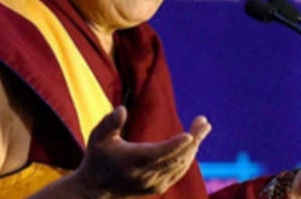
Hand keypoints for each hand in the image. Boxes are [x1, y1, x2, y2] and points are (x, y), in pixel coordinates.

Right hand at [73, 106, 210, 198]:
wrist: (95, 191)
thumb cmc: (97, 158)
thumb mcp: (97, 137)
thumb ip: (110, 123)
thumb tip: (122, 109)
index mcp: (133, 160)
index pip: (158, 153)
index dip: (175, 145)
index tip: (190, 135)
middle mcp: (146, 174)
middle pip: (176, 157)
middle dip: (194, 139)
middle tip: (204, 122)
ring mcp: (154, 183)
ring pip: (180, 165)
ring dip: (194, 147)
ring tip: (203, 127)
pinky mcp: (158, 187)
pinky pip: (178, 172)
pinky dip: (188, 158)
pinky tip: (193, 144)